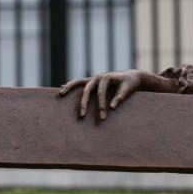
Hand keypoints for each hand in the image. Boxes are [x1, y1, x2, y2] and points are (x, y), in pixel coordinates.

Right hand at [57, 69, 172, 119]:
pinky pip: (79, 83)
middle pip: (87, 90)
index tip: (103, 117)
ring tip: (60, 93)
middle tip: (82, 116)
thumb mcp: (128, 89)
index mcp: (106, 77)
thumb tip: (111, 108)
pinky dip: (71, 86)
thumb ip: (120, 98)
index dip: (101, 105)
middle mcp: (98, 76)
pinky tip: (62, 89)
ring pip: (78, 83)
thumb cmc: (130, 83)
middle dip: (84, 103)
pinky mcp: (92, 81)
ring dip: (69, 87)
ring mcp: (94, 78)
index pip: (100, 93)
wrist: (131, 76)